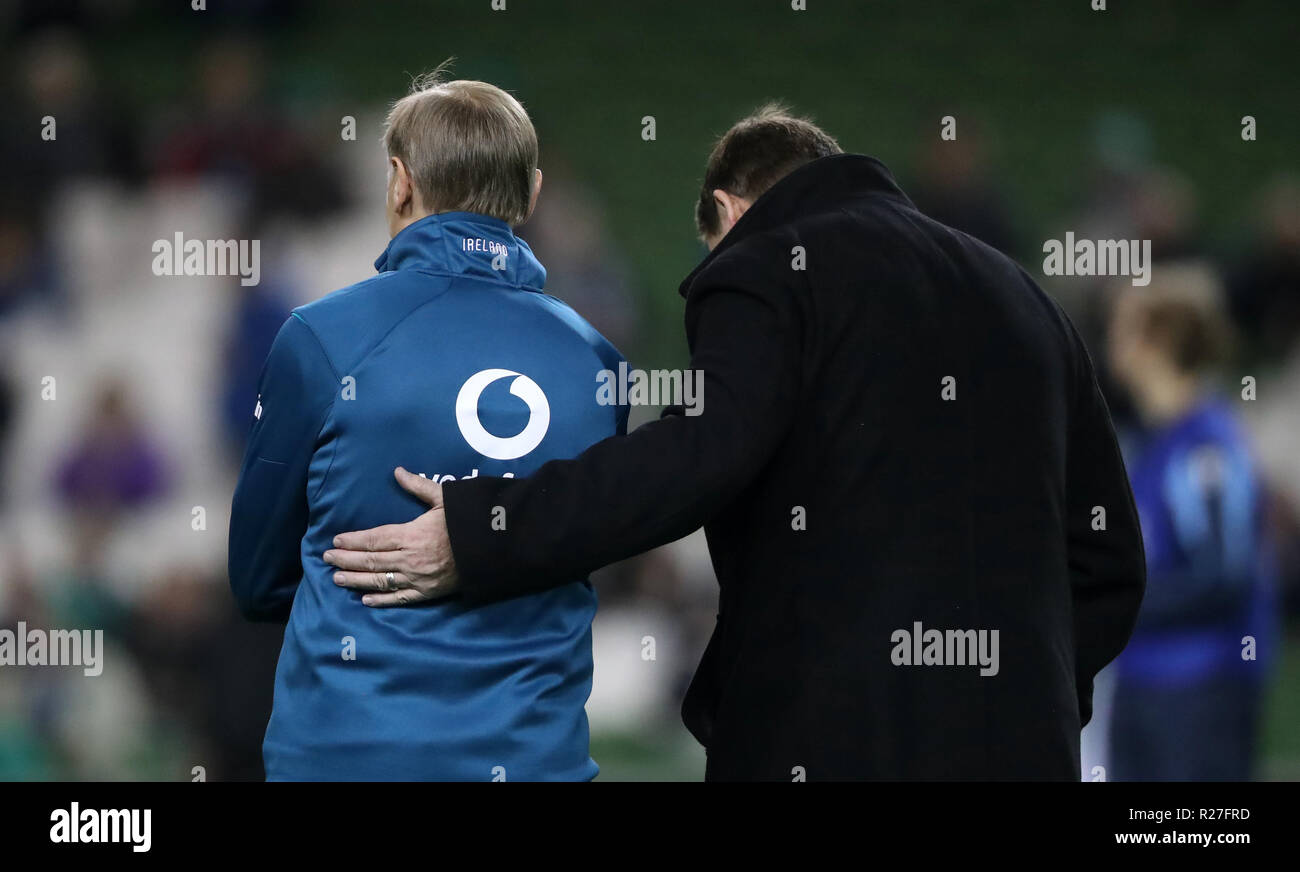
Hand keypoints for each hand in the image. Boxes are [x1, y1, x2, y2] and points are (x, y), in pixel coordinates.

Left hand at [324, 467, 459, 606]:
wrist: (494, 548)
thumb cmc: (468, 520)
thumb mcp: (445, 498)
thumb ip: (418, 486)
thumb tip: (397, 471)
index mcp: (411, 534)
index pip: (374, 539)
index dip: (353, 541)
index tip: (335, 541)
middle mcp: (410, 559)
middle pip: (371, 560)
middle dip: (346, 560)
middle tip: (326, 560)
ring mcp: (418, 578)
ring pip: (380, 581)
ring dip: (356, 580)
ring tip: (337, 579)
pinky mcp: (428, 593)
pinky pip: (399, 599)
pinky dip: (381, 600)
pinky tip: (365, 600)